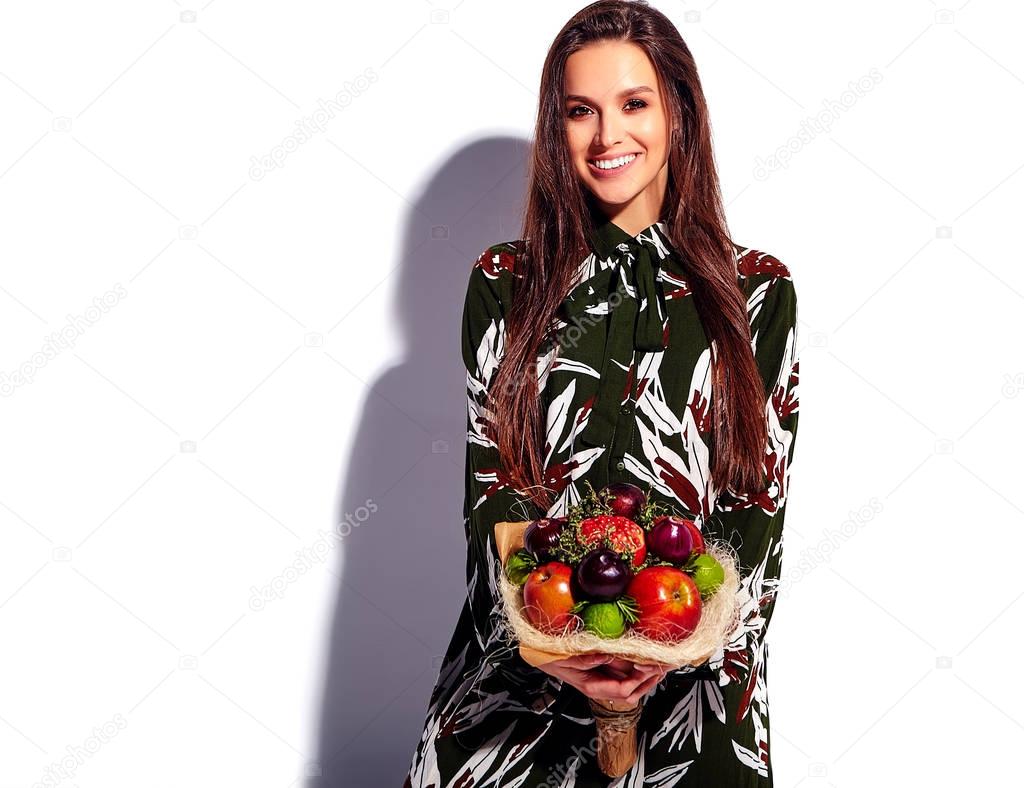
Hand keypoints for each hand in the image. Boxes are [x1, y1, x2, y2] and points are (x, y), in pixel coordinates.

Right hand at [535, 653, 668, 704]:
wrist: (546, 660)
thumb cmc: (555, 659)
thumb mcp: (569, 658)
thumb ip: (588, 659)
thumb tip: (607, 655)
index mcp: (593, 687)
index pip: (623, 690)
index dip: (637, 680)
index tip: (645, 666)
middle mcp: (601, 689)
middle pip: (632, 694)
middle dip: (648, 682)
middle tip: (662, 668)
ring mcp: (604, 683)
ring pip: (631, 689)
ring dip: (646, 679)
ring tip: (660, 667)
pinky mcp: (605, 676)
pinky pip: (625, 680)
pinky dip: (638, 674)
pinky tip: (646, 664)